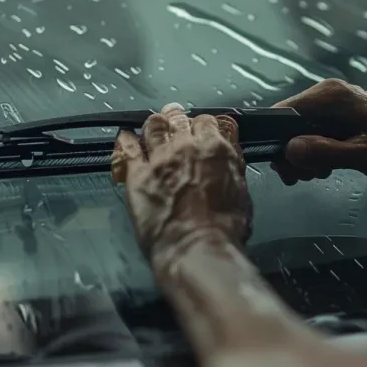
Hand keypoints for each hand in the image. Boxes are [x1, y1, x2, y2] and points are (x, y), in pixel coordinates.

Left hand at [112, 103, 252, 269]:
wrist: (195, 247)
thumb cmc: (222, 229)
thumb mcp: (241, 193)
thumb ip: (233, 167)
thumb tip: (230, 155)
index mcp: (216, 149)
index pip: (210, 122)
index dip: (206, 124)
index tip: (204, 128)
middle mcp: (186, 147)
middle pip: (180, 120)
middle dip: (179, 118)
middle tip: (177, 118)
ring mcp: (159, 159)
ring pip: (154, 127)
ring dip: (156, 123)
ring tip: (155, 123)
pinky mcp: (137, 175)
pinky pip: (127, 149)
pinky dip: (126, 139)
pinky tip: (125, 135)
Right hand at [272, 79, 366, 184]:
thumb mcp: (366, 155)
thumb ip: (325, 152)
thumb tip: (290, 150)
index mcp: (332, 97)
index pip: (282, 112)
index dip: (277, 141)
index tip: (285, 168)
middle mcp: (332, 94)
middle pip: (290, 122)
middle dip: (291, 152)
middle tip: (303, 178)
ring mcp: (340, 105)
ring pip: (303, 130)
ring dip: (304, 155)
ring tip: (319, 174)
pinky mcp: (348, 117)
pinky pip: (320, 133)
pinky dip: (318, 151)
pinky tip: (329, 168)